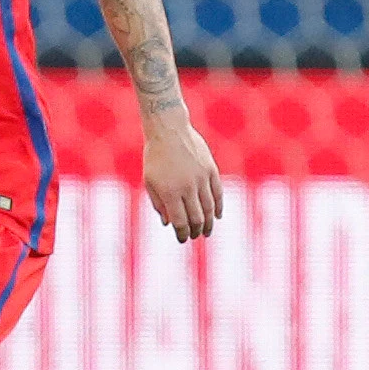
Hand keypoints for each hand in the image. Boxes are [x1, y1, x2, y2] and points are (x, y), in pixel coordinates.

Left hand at [142, 116, 222, 241]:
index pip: (180, 222)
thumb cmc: (155, 157)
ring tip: (206, 231)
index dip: (182, 234)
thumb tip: (168, 224)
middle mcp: (187, 187)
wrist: (169, 130)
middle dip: (195, 231)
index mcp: (170, 192)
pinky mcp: (211, 169)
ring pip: (209, 208)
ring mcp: (201, 178)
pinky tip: (217, 216)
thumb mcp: (150, 181)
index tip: (182, 239)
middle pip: (196, 218)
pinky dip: (219, 207)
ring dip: (208, 223)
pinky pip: (218, 193)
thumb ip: (159, 204)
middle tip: (194, 236)